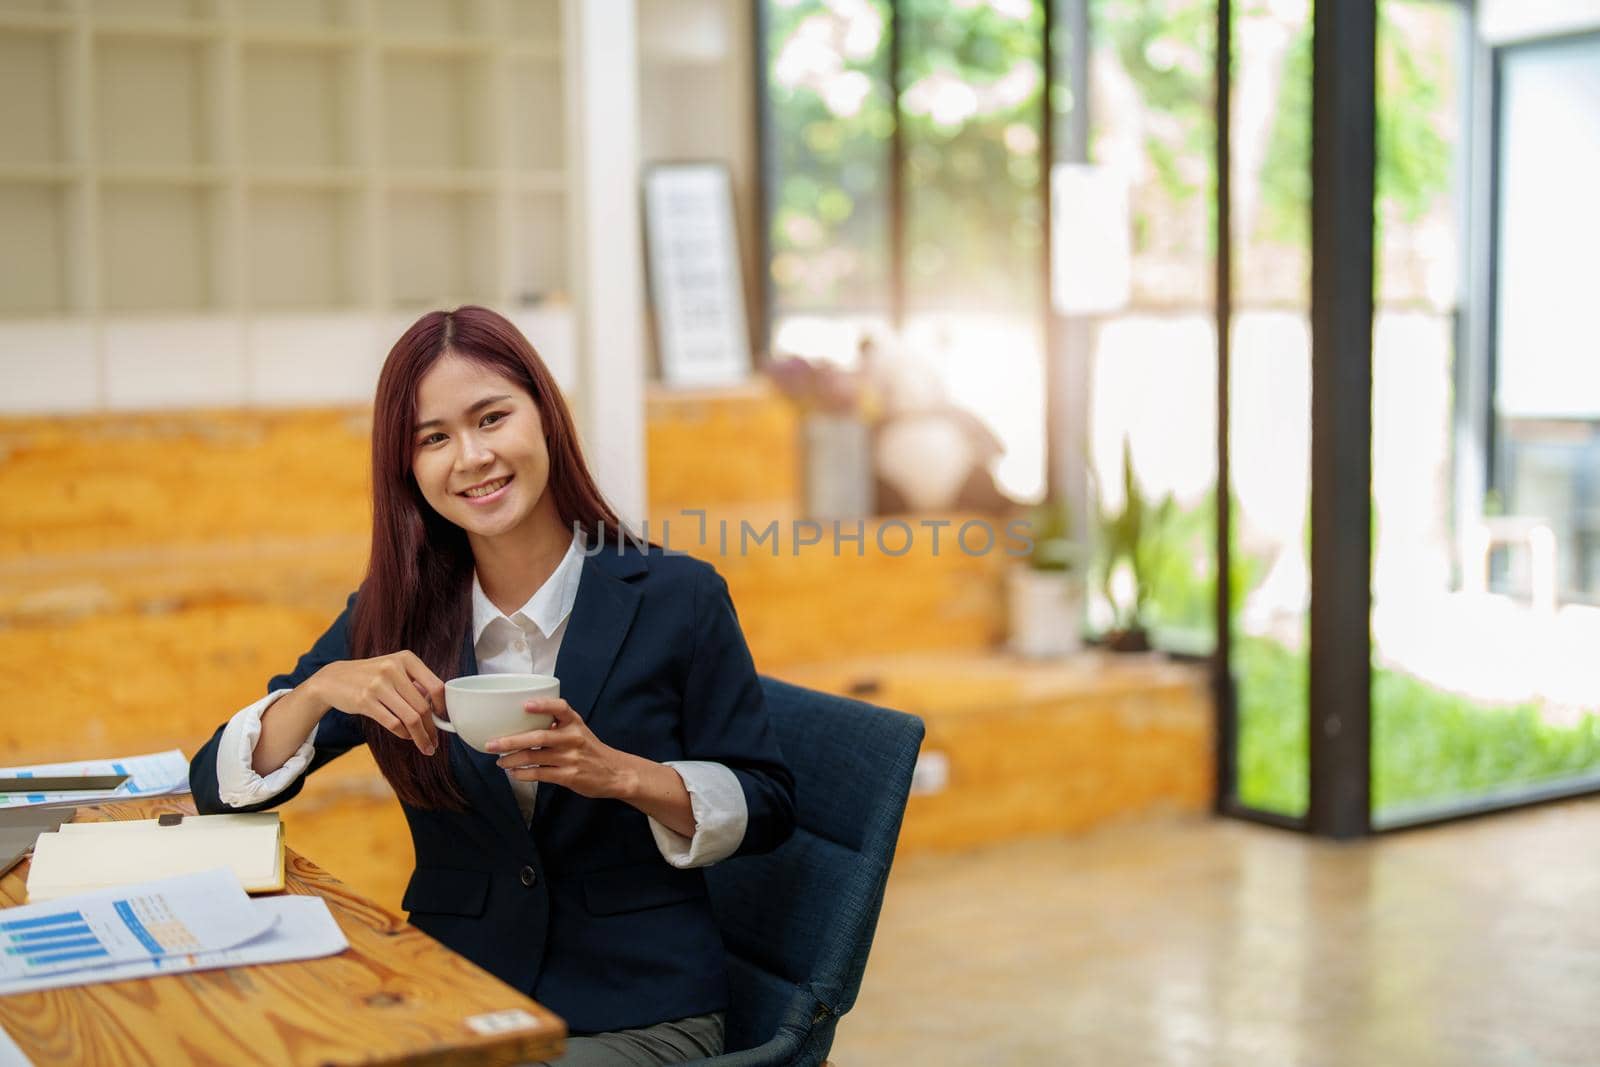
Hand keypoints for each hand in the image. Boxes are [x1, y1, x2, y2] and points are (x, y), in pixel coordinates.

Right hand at [308, 651, 444, 754]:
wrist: (333, 679)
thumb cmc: (371, 676)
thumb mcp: (394, 669)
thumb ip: (415, 684)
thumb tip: (439, 708)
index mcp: (406, 659)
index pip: (436, 686)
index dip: (443, 707)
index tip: (444, 719)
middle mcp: (393, 669)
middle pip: (423, 706)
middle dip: (432, 728)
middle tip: (435, 741)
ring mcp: (378, 684)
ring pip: (410, 718)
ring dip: (421, 736)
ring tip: (426, 746)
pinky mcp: (365, 700)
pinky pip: (393, 723)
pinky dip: (404, 734)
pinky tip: (407, 737)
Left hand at [486, 699, 630, 799]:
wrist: (615, 773)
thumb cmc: (591, 750)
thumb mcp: (579, 731)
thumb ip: (557, 726)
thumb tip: (522, 724)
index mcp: (575, 723)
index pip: (560, 708)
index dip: (543, 705)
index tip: (525, 705)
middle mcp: (573, 738)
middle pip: (538, 736)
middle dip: (510, 741)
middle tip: (491, 744)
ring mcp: (571, 758)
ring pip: (534, 757)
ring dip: (512, 760)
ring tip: (499, 761)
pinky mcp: (569, 776)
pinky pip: (540, 774)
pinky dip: (523, 774)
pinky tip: (514, 773)